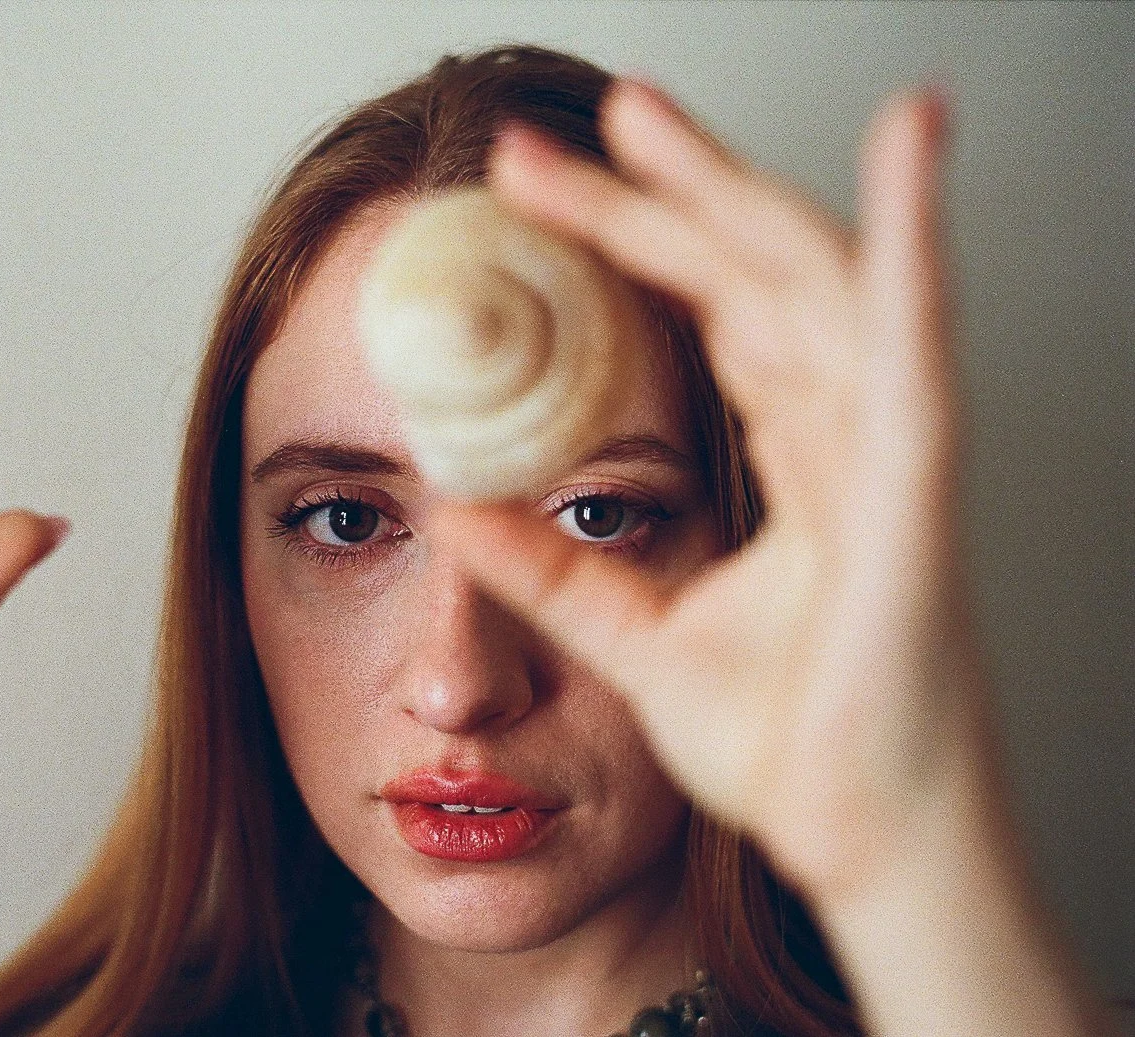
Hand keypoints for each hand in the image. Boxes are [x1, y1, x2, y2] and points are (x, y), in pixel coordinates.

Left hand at [433, 80, 990, 899]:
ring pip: (813, 279)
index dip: (622, 243)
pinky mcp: (917, 500)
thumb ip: (555, 577)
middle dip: (647, 195)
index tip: (525, 197)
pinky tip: (906, 146)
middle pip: (746, 272)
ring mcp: (888, 457)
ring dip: (728, 187)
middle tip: (538, 143)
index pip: (703, 313)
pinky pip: (915, 350)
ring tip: (642, 111)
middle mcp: (847, 434)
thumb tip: (453, 518)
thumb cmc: (791, 747)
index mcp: (794, 459)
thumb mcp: (639, 645)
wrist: (864, 844)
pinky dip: (914, 244)